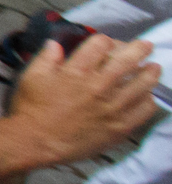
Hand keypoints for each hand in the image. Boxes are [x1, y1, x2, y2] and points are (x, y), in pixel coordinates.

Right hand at [11, 33, 160, 161]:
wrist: (34, 142)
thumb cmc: (31, 109)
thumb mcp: (31, 77)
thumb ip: (46, 58)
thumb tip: (56, 44)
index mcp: (76, 71)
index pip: (101, 44)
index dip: (105, 41)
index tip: (106, 45)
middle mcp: (98, 86)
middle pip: (128, 59)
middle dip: (139, 48)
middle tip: (145, 46)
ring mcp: (112, 107)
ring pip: (143, 84)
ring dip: (150, 72)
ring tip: (153, 68)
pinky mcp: (119, 126)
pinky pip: (144, 110)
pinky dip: (148, 101)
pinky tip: (146, 97)